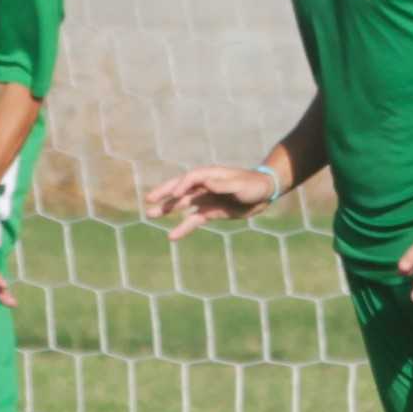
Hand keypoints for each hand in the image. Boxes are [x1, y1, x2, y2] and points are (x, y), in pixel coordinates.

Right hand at [143, 164, 280, 238]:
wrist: (264, 194)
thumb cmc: (253, 185)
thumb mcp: (240, 185)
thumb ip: (223, 184)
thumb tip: (206, 182)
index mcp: (210, 175)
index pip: (190, 179)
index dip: (182, 186)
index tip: (175, 195)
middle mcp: (204, 186)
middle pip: (180, 189)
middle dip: (164, 194)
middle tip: (148, 199)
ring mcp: (205, 199)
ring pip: (182, 204)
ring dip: (167, 209)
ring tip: (150, 214)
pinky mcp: (209, 212)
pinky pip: (192, 220)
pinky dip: (182, 227)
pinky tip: (172, 236)